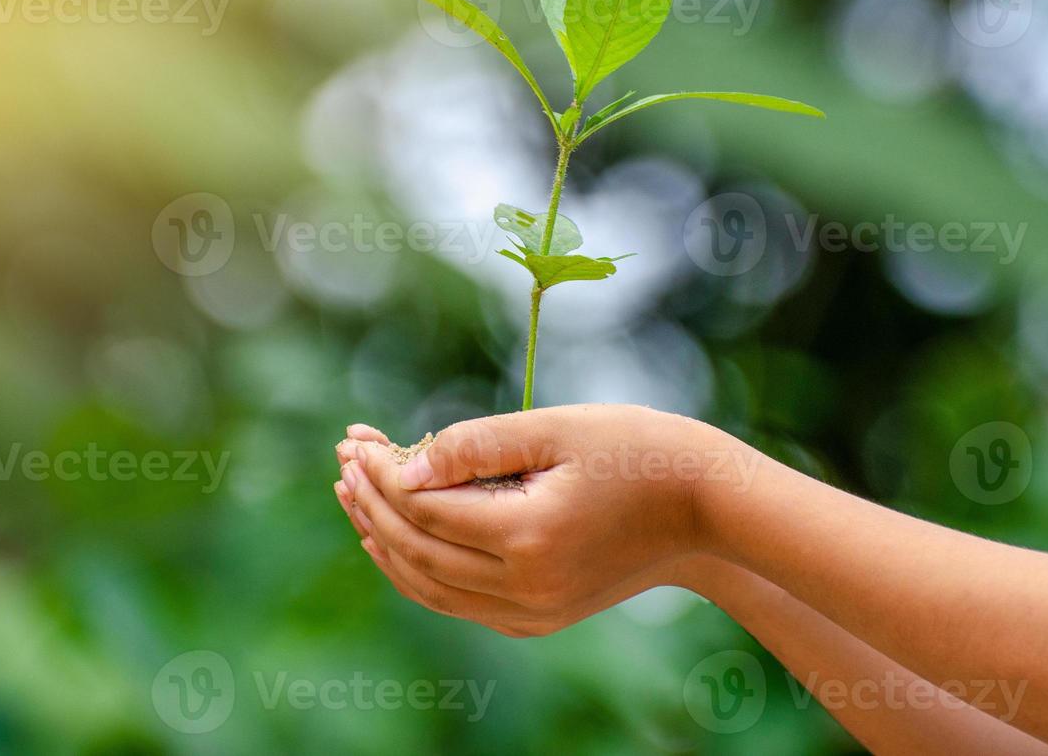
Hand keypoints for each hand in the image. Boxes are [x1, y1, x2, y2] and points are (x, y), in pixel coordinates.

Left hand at [332, 404, 741, 635]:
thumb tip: (401, 467)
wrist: (704, 508)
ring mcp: (532, 612)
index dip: (380, 471)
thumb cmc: (637, 450)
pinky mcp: (539, 619)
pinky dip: (419, 571)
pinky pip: (457, 602)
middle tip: (343, 459)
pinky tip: (397, 537)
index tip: (354, 436)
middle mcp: (526, 587)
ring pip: (428, 587)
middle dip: (371, 503)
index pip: (424, 506)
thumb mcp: (557, 428)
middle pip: (416, 549)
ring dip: (384, 541)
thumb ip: (475, 444)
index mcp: (529, 535)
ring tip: (353, 495)